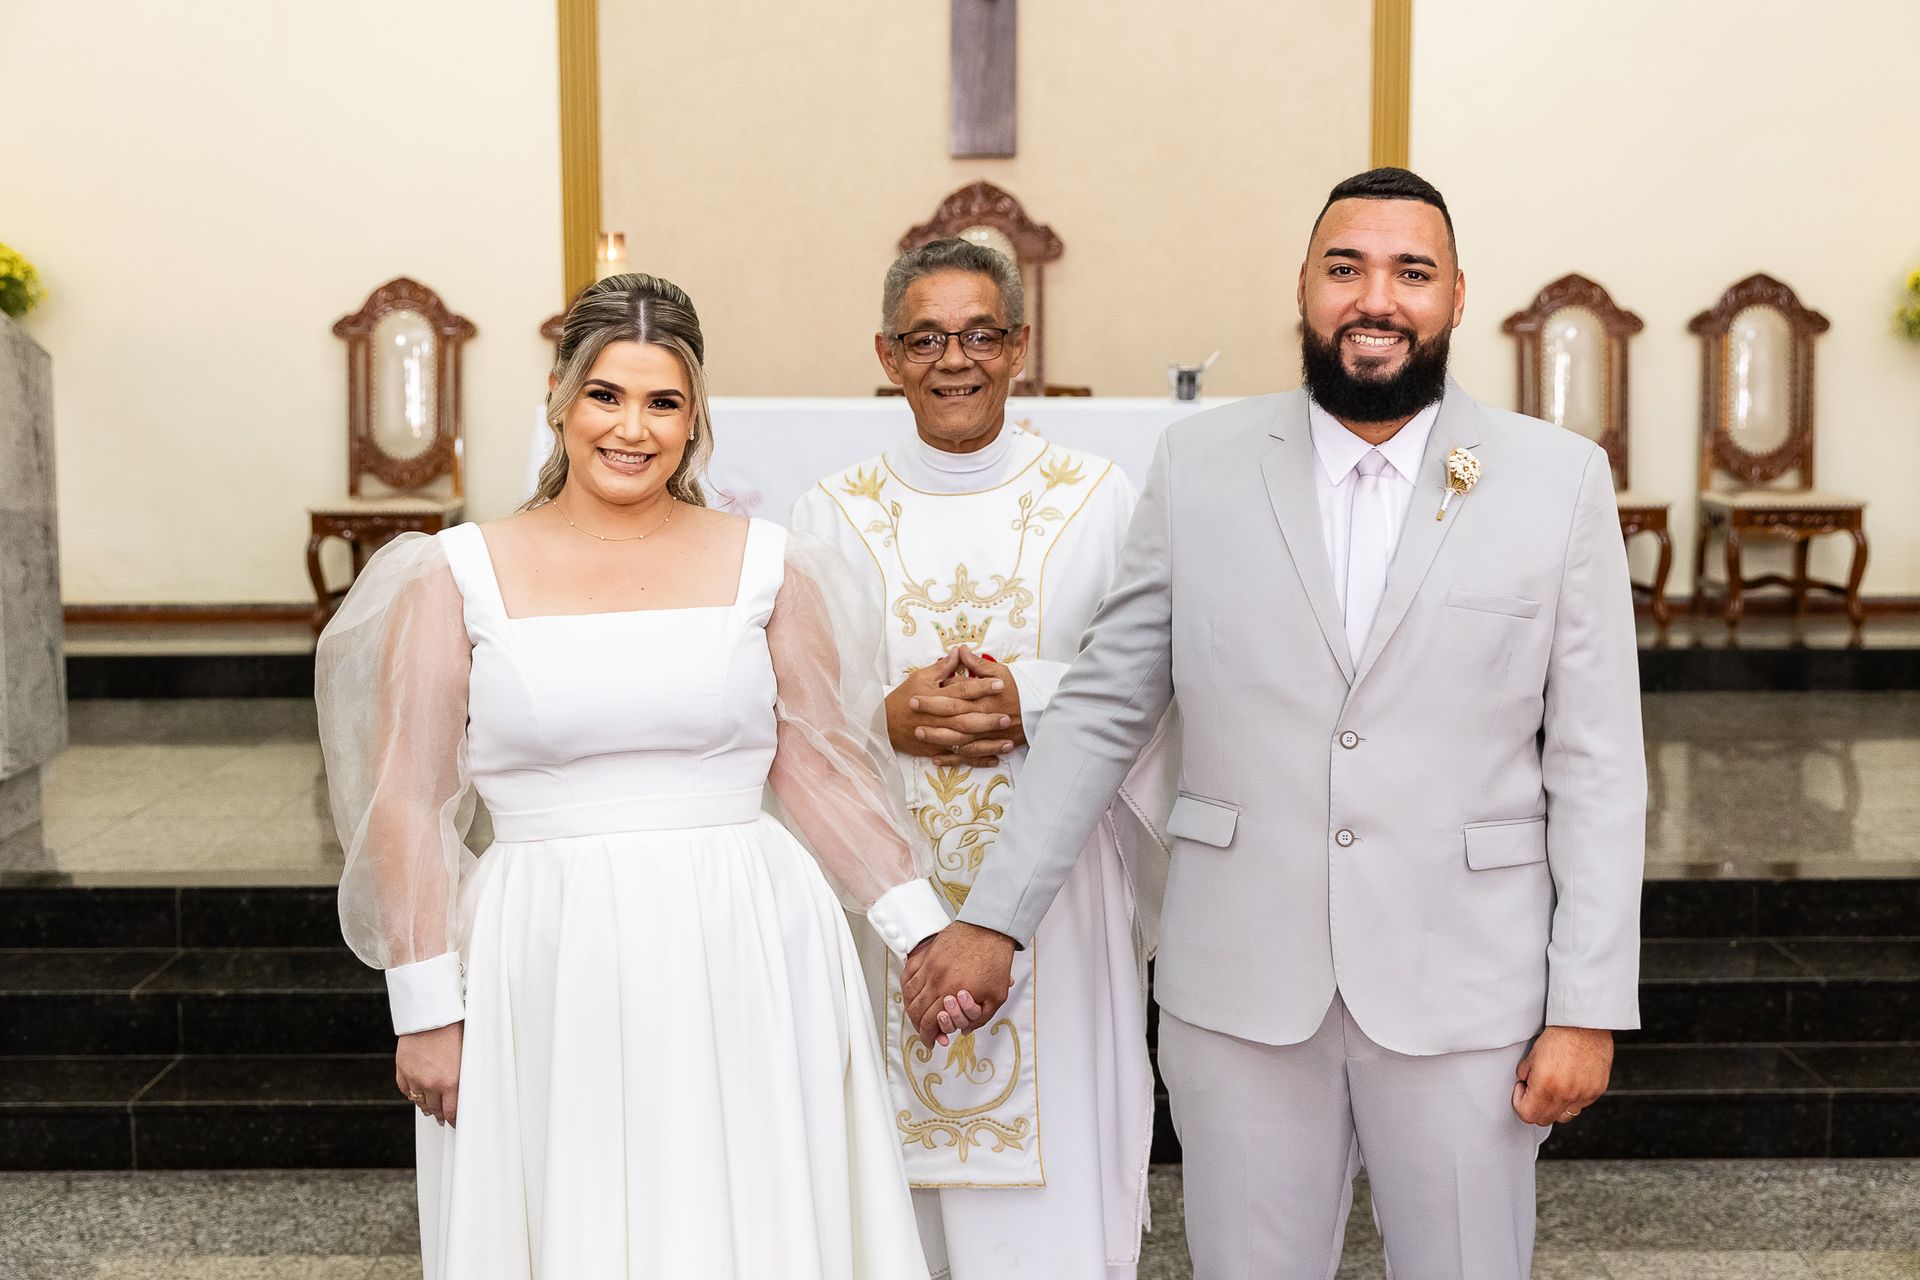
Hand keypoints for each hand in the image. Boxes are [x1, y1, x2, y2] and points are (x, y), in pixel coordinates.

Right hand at [397, 1021, 463, 1126]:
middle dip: (441, 1115)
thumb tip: (466, 1090)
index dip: (453, 1120)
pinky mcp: (402, 1069)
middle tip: (444, 1118)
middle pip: (435, 1109)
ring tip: (432, 1109)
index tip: (455, 1122)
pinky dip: (411, 1093)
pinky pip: (405, 1089)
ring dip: (426, 1106)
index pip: (452, 1111)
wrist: (430, 1014)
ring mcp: (414, 1077)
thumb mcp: (465, 1055)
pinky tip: (417, 1094)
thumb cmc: (453, 1029)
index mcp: (450, 1081)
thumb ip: (463, 1076)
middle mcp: (431, 1083)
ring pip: (419, 1101)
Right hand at [885, 647, 1020, 767]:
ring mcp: (940, 736)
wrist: (884, 724)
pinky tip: (994, 759)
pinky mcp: (939, 749)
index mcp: (938, 698)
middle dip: (988, 718)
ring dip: (988, 743)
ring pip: (966, 741)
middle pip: (967, 718)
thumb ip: (943, 667)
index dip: (982, 687)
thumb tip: (959, 652)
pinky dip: (977, 759)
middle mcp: (940, 718)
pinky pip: (960, 757)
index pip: (963, 691)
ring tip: (1008, 743)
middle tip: (1008, 717)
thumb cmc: (903, 698)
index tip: (1000, 684)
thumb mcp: (921, 678)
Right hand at [902, 922, 1015, 1046]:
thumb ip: (980, 1018)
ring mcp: (928, 966)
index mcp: (951, 993)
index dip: (928, 1036)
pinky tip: (910, 993)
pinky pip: (908, 974)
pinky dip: (906, 987)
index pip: (930, 1022)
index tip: (930, 1042)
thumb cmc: (995, 961)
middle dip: (918, 1026)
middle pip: (916, 1010)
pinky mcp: (926, 954)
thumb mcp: (997, 997)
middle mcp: (935, 981)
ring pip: (909, 994)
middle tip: (925, 1033)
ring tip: (917, 1016)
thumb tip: (965, 1031)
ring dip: (911, 1009)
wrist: (990, 929)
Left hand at [1512, 1025, 1611, 1126]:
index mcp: (1546, 1086)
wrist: (1585, 1024)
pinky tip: (1569, 1081)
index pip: (1528, 1115)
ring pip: (1564, 1116)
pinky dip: (1572, 1099)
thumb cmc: (1558, 1036)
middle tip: (1534, 1088)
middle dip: (1535, 1107)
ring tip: (1553, 1086)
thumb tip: (1526, 1087)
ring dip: (1555, 1107)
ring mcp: (1584, 1094)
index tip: (1522, 1088)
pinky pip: (1580, 1105)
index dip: (1520, 1103)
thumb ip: (1525, 1075)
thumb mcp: (1532, 1055)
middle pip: (1545, 1119)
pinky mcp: (1597, 1091)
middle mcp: (1566, 1094)